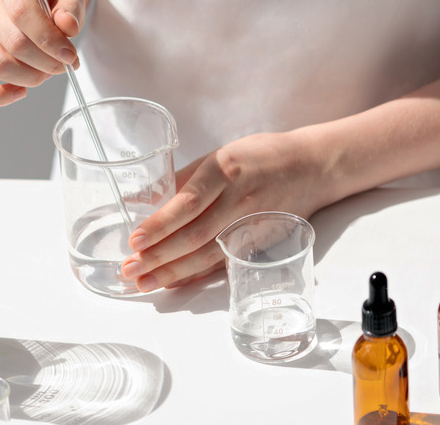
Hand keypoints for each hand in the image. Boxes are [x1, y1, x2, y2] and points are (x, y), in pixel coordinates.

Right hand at [0, 0, 84, 105]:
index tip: (69, 56)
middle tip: (63, 65)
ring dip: (29, 78)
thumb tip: (67, 26)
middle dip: (46, 63)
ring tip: (45, 72)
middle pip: (13, 43)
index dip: (49, 41)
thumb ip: (70, 8)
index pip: (22, 12)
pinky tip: (19, 91)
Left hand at [120, 131, 329, 292]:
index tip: (134, 240)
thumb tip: (139, 203)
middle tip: (129, 270)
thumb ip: (181, 181)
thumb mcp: (218, 156)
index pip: (187, 203)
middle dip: (158, 257)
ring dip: (172, 272)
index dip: (159, 225)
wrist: (310, 168)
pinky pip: (222, 263)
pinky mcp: (258, 243)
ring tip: (143, 282)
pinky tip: (173, 283)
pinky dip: (196, 275)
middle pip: (194, 236)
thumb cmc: (257, 157)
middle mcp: (238, 199)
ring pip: (207, 255)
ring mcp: (250, 224)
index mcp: (224, 170)